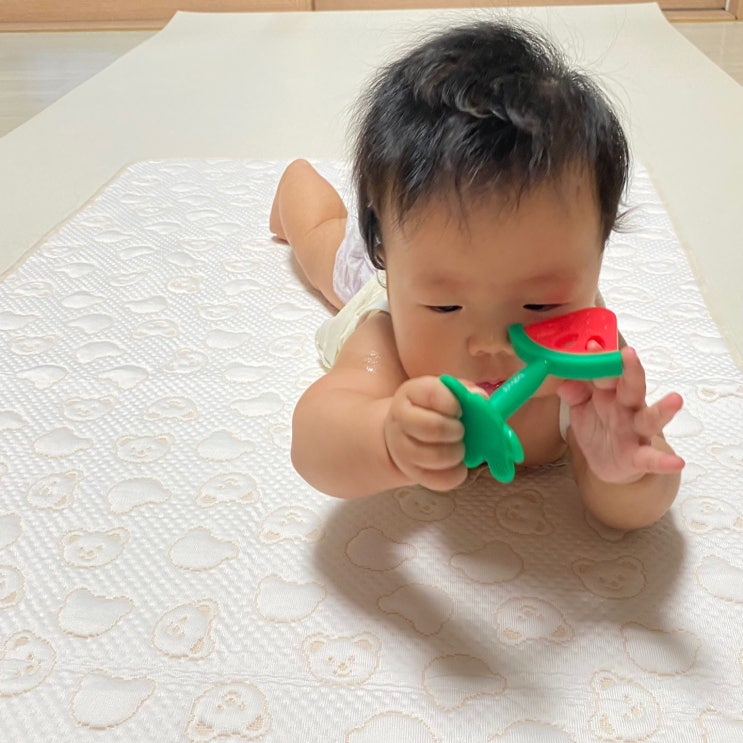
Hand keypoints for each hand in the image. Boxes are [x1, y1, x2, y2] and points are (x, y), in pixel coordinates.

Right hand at [384, 376, 466, 490]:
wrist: (405, 434)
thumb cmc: (432, 410)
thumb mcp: (443, 393)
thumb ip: (464, 391)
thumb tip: (481, 398)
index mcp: (410, 393)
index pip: (432, 394)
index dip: (453, 403)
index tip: (460, 409)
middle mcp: (401, 420)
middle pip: (432, 427)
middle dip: (456, 430)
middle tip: (461, 430)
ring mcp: (403, 449)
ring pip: (436, 457)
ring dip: (456, 453)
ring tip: (460, 447)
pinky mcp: (414, 473)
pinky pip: (440, 479)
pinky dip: (456, 473)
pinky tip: (456, 463)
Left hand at [557, 347, 684, 483]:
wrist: (605, 465)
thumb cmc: (598, 427)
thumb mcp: (580, 409)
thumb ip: (574, 392)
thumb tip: (563, 380)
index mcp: (610, 393)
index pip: (607, 372)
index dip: (599, 360)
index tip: (591, 344)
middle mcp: (626, 408)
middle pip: (631, 387)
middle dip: (631, 371)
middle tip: (630, 354)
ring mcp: (635, 432)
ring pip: (650, 418)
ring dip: (663, 409)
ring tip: (675, 400)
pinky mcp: (637, 457)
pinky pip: (651, 458)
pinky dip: (664, 461)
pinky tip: (677, 462)